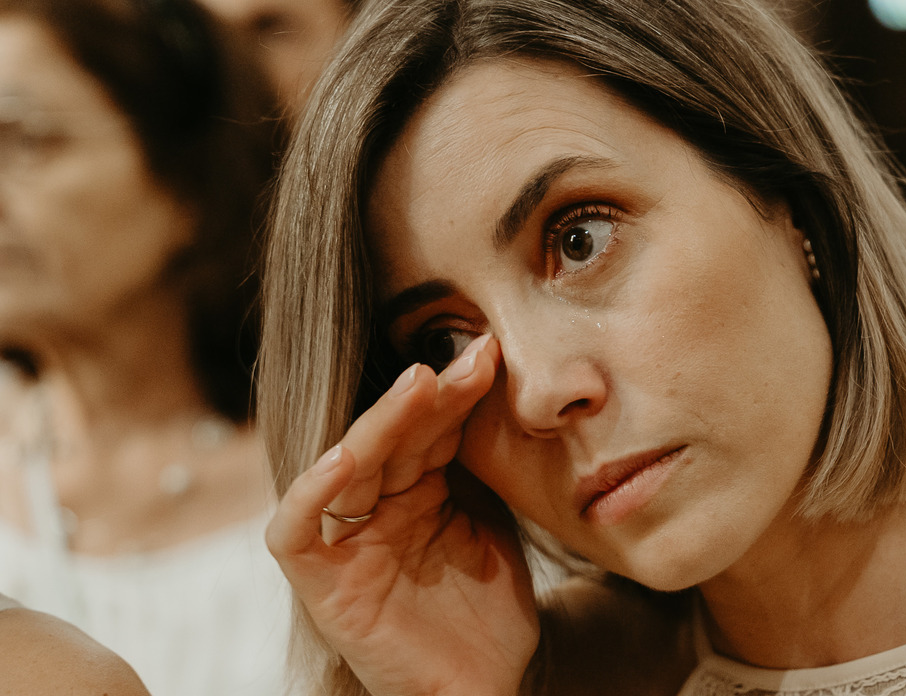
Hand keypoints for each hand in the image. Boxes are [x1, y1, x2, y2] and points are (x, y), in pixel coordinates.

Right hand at [266, 335, 538, 695]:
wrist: (486, 685)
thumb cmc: (487, 608)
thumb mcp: (492, 523)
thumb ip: (478, 466)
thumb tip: (497, 386)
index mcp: (416, 488)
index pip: (429, 427)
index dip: (457, 392)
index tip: (493, 355)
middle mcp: (375, 505)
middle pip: (392, 437)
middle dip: (429, 396)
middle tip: (469, 359)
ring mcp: (345, 540)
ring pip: (347, 466)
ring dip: (381, 423)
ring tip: (420, 385)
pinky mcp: (320, 582)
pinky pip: (296, 532)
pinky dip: (310, 494)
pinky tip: (345, 458)